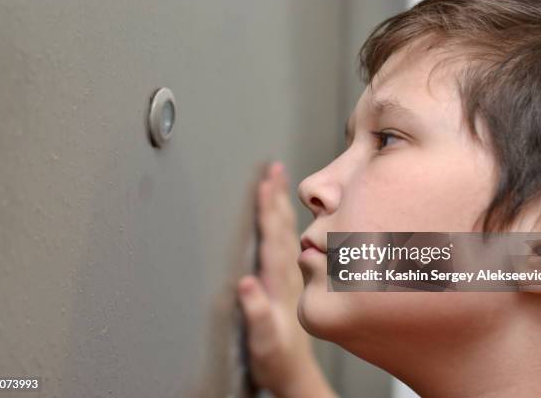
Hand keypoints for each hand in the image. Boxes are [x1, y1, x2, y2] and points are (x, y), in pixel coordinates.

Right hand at [238, 162, 334, 397]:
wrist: (294, 372)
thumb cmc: (277, 357)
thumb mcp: (264, 339)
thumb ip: (257, 312)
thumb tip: (246, 283)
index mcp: (279, 282)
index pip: (274, 237)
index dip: (268, 209)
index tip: (265, 182)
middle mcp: (287, 274)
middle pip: (282, 227)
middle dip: (277, 196)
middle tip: (273, 168)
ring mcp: (289, 276)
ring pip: (287, 232)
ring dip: (282, 206)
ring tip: (278, 182)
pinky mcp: (288, 281)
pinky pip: (287, 243)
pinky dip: (284, 225)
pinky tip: (284, 219)